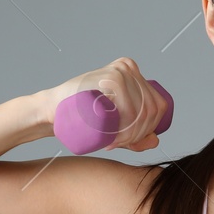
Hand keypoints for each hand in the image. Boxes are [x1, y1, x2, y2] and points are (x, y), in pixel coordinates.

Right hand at [44, 57, 167, 152]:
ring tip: (112, 142)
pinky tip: (111, 136)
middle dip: (138, 134)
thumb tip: (156, 140)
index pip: (158, 106)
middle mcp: (130, 69)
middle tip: (117, 144)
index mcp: (136, 76)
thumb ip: (136, 136)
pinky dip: (125, 129)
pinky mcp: (112, 76)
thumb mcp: (114, 128)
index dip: (149, 129)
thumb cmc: (83, 118)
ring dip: (130, 134)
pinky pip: (131, 109)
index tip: (128, 142)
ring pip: (143, 111)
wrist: (55, 109)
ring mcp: (122, 70)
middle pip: (152, 109)